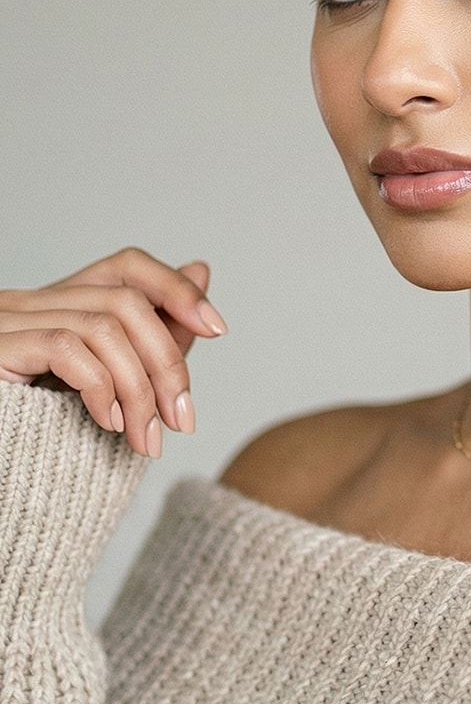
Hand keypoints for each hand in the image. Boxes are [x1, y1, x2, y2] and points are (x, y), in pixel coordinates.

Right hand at [0, 248, 226, 456]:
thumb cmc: (40, 423)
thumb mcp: (110, 376)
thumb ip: (156, 330)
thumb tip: (200, 270)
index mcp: (60, 303)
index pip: (128, 266)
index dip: (176, 289)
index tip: (216, 329)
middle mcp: (31, 301)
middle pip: (127, 303)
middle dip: (167, 362)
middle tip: (182, 418)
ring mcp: (10, 321)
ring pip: (104, 328)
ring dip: (140, 389)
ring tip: (147, 437)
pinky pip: (67, 349)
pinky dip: (101, 388)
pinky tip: (111, 424)